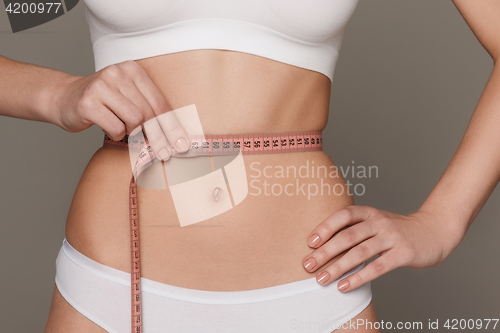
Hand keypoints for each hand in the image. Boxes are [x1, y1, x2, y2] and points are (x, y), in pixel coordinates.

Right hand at [52, 60, 189, 160]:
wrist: (63, 97)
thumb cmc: (103, 102)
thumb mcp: (128, 97)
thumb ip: (149, 109)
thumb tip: (174, 137)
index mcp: (132, 70)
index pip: (159, 103)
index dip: (172, 126)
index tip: (182, 144)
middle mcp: (117, 74)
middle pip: (148, 113)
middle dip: (159, 137)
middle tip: (166, 154)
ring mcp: (101, 86)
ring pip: (134, 121)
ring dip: (131, 132)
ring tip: (121, 128)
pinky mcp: (88, 102)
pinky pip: (116, 128)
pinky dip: (116, 134)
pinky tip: (108, 128)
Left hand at [302, 205, 464, 291]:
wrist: (436, 231)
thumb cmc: (399, 230)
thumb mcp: (377, 222)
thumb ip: (356, 229)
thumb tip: (324, 246)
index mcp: (370, 213)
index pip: (343, 216)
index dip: (325, 228)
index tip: (309, 243)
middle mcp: (379, 222)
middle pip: (347, 236)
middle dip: (325, 252)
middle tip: (307, 265)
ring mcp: (392, 237)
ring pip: (359, 253)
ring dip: (338, 267)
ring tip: (322, 280)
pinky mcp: (403, 253)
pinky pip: (377, 267)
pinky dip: (359, 278)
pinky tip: (344, 286)